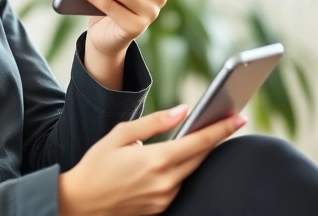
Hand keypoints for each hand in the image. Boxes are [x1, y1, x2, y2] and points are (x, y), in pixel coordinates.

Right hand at [58, 106, 246, 215]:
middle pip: (201, 157)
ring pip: (189, 172)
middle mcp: (165, 182)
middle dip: (215, 139)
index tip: (238, 117)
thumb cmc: (96, 165)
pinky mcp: (160, 208)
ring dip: (195, 156)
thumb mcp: (120, 135)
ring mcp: (164, 198)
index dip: (221, 129)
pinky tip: (173, 161)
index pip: (199, 142)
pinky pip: (177, 185)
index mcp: (157, 159)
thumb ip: (155, 122)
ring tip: (198, 138)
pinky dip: (179, 171)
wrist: (79, 203)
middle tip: (228, 122)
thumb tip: (183, 111)